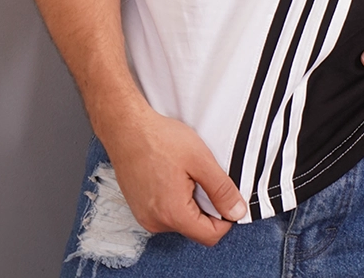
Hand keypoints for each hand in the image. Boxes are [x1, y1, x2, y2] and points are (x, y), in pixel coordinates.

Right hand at [98, 102, 246, 245]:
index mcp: (173, 214)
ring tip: (183, 174)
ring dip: (189, 202)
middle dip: (206, 207)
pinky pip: (165, 213)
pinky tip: (170, 176)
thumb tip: (237, 212)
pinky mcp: (139, 209)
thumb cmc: (159, 139)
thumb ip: (222, 189)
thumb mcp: (200, 160)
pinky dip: (174, 199)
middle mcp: (156, 223)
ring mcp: (145, 217)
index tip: (225, 195)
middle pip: (195, 229)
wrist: (126, 128)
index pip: (210, 236)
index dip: (225, 218)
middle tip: (200, 176)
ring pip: (180, 221)